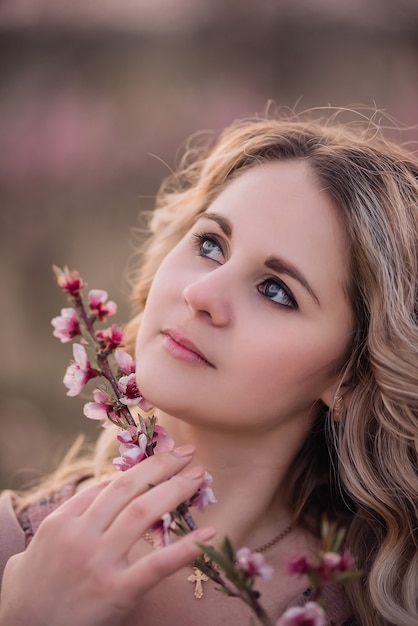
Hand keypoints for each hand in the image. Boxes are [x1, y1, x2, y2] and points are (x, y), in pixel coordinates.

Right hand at [0, 447, 213, 625]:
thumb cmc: (28, 593)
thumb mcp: (36, 547)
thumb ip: (65, 518)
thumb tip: (94, 493)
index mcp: (62, 522)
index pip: (105, 486)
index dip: (138, 471)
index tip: (161, 462)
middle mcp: (80, 535)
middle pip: (127, 488)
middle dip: (160, 466)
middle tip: (186, 453)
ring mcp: (98, 562)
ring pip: (142, 513)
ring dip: (175, 490)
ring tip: (197, 477)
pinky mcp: (116, 591)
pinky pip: (156, 564)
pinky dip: (185, 548)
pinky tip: (207, 535)